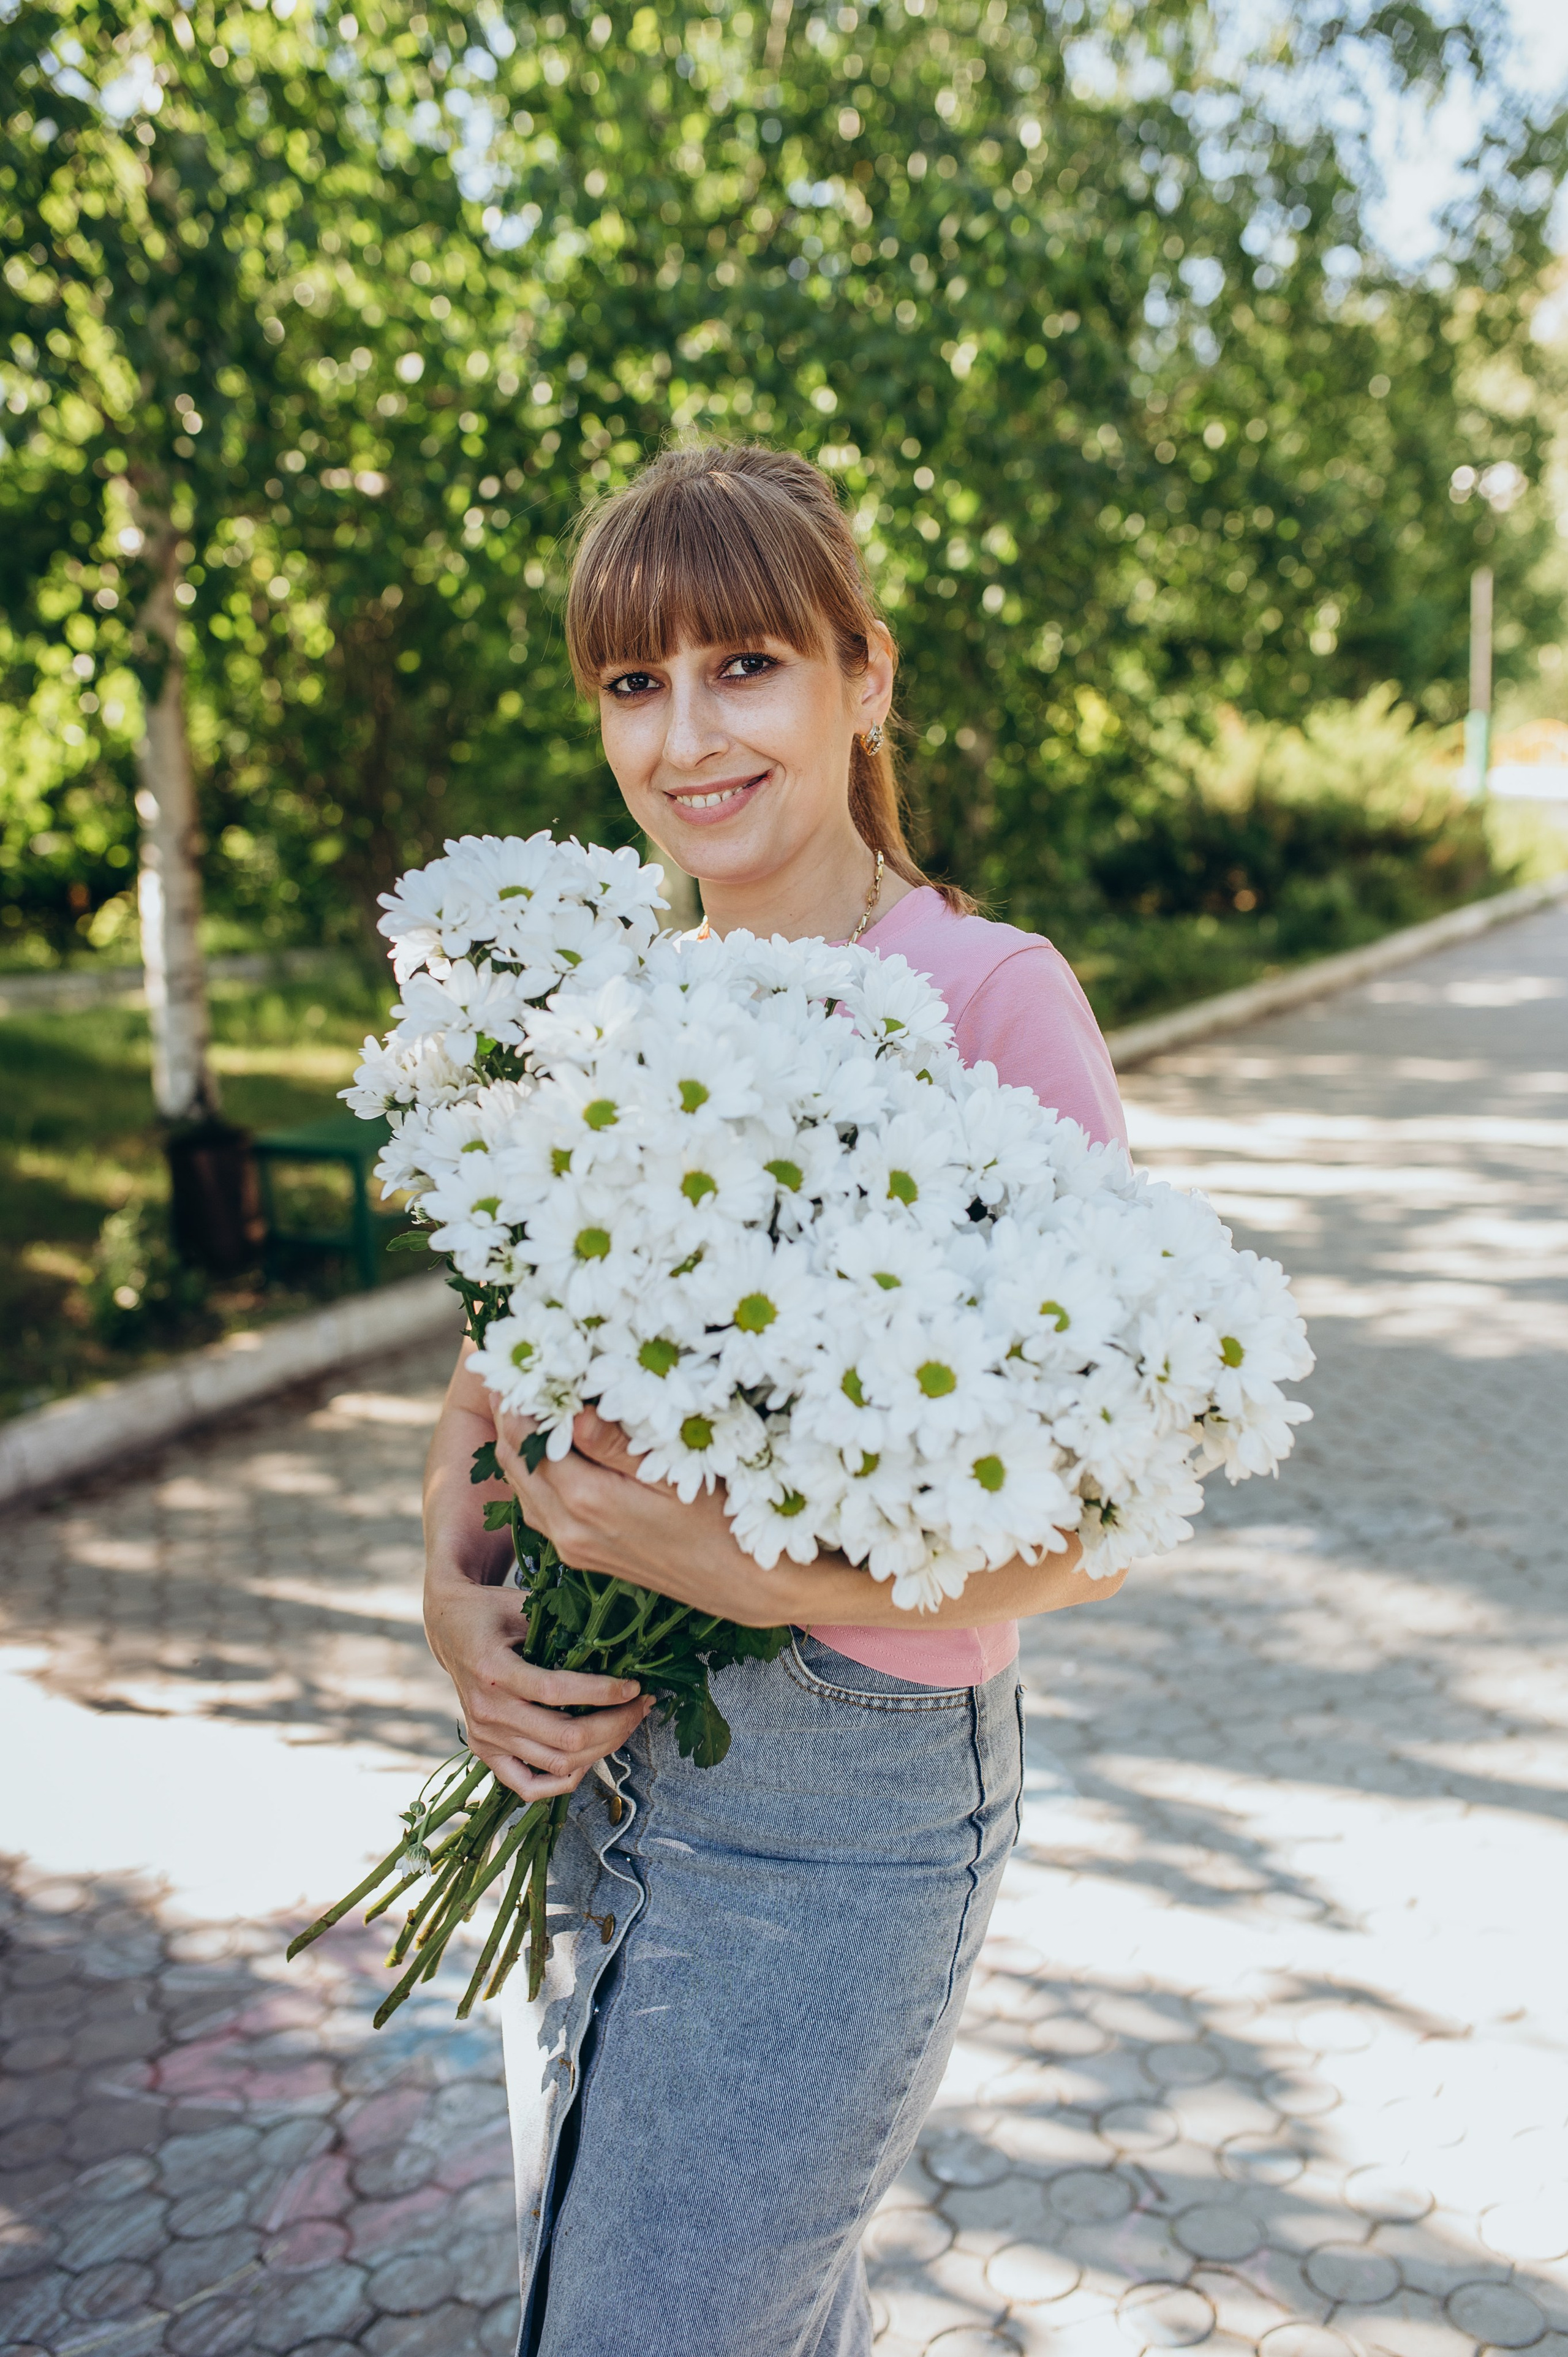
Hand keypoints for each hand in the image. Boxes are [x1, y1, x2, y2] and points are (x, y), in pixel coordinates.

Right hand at [423, 1564, 654, 1803]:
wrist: (449, 1628)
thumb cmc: (491, 1611)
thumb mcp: (521, 1605)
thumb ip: (560, 1625)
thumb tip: (619, 1638)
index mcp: (493, 1670)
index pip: (557, 1692)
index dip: (603, 1692)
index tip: (635, 1686)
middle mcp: (487, 1711)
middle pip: (565, 1738)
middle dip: (615, 1725)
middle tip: (642, 1706)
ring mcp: (485, 1737)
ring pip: (556, 1764)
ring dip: (602, 1748)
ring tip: (625, 1724)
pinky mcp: (485, 1751)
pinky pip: (528, 1787)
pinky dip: (563, 1781)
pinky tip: (588, 1759)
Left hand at [489, 1402, 801, 1625]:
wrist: (745, 1585)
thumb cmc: (722, 1521)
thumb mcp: (675, 1470)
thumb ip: (616, 1443)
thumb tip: (571, 1410)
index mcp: (587, 1501)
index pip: (527, 1439)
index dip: (517, 1397)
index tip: (521, 1360)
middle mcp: (568, 1529)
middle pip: (514, 1461)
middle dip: (511, 1414)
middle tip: (519, 1371)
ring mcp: (572, 1547)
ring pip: (522, 1486)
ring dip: (521, 1443)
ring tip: (532, 1400)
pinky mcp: (582, 1556)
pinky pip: (539, 1508)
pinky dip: (535, 1473)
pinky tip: (553, 1449)